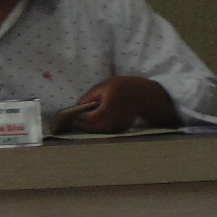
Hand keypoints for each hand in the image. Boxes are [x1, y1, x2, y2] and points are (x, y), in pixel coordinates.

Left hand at [55, 75, 176, 133]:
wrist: (143, 94)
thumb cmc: (121, 86)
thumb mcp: (104, 85)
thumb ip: (90, 96)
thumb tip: (77, 107)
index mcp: (111, 102)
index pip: (93, 117)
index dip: (82, 118)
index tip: (74, 116)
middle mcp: (117, 115)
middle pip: (96, 127)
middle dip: (83, 126)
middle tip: (74, 122)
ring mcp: (122, 123)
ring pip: (101, 131)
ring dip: (89, 129)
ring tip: (80, 124)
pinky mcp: (123, 127)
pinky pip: (107, 131)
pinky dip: (98, 129)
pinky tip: (91, 125)